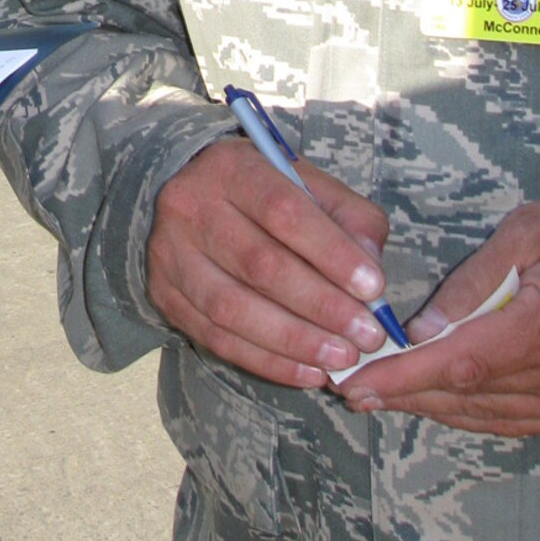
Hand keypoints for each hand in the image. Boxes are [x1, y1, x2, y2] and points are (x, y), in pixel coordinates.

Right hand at [146, 136, 394, 386]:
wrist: (188, 199)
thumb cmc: (262, 195)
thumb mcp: (305, 183)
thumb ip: (347, 215)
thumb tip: (370, 265)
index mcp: (230, 168)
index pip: (282, 210)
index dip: (331, 252)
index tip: (374, 287)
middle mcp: (191, 206)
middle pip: (259, 264)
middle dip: (321, 306)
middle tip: (368, 335)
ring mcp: (171, 254)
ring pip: (233, 308)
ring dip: (295, 340)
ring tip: (342, 358)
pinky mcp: (165, 296)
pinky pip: (217, 339)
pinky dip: (268, 362)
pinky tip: (309, 372)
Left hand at [337, 193, 539, 434]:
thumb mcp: (528, 232)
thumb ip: (474, 280)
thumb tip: (422, 327)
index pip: (460, 362)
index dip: (404, 378)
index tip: (358, 383)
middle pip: (470, 394)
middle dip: (406, 393)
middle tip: (351, 388)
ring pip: (490, 414)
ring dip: (434, 408)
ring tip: (382, 396)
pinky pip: (518, 421)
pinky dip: (473, 415)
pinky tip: (439, 404)